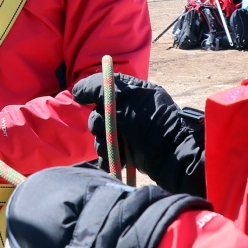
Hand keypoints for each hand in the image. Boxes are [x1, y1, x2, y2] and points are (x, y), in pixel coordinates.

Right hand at [72, 73, 205, 196]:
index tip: (85, 100)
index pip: (104, 88)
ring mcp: (127, 134)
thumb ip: (97, 87)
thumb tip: (77, 92)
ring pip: (99, 138)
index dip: (93, 94)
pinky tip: (117, 161)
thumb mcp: (124, 96)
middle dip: (99, 125)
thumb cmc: (149, 120)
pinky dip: (108, 159)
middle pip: (97, 115)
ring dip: (103, 144)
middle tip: (110, 129)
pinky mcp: (126, 154)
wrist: (170, 153)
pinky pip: (106, 156)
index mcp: (131, 94)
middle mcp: (128, 112)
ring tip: (117, 149)